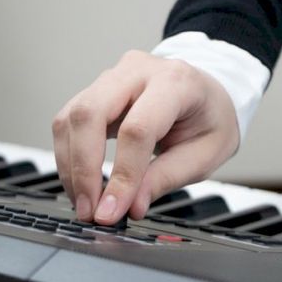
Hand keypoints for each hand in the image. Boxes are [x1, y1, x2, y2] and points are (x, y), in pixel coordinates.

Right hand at [52, 50, 238, 223]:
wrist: (208, 93)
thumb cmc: (211, 118)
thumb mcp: (207, 154)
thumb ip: (168, 177)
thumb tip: (131, 205)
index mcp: (177, 82)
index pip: (138, 129)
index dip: (122, 174)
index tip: (112, 211)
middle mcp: (140, 71)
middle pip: (91, 113)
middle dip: (83, 168)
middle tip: (90, 210)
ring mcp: (114, 76)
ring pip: (72, 116)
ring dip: (71, 166)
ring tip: (86, 203)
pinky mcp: (97, 90)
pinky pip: (70, 120)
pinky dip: (70, 155)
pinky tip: (82, 182)